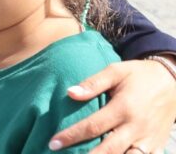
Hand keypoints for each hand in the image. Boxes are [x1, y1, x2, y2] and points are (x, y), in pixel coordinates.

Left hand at [49, 59, 175, 152]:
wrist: (173, 81)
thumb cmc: (139, 75)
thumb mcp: (116, 71)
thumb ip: (93, 83)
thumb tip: (70, 93)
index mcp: (124, 108)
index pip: (92, 127)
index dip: (71, 136)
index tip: (53, 142)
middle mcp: (136, 127)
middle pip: (108, 150)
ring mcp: (148, 139)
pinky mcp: (156, 145)